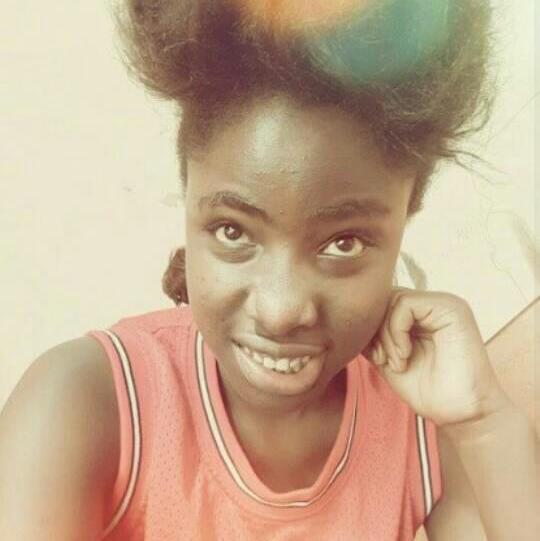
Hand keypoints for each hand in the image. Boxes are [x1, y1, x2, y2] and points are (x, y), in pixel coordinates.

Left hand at [364, 288, 509, 428]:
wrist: (459, 414)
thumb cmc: (426, 389)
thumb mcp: (387, 358)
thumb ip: (371, 337)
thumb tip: (348, 321)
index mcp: (418, 315)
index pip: (380, 303)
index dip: (369, 327)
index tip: (374, 357)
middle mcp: (431, 305)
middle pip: (384, 298)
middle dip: (375, 330)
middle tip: (381, 359)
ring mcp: (443, 304)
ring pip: (393, 299)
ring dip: (386, 334)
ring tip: (396, 362)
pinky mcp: (451, 308)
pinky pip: (406, 304)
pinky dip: (396, 330)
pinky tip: (404, 355)